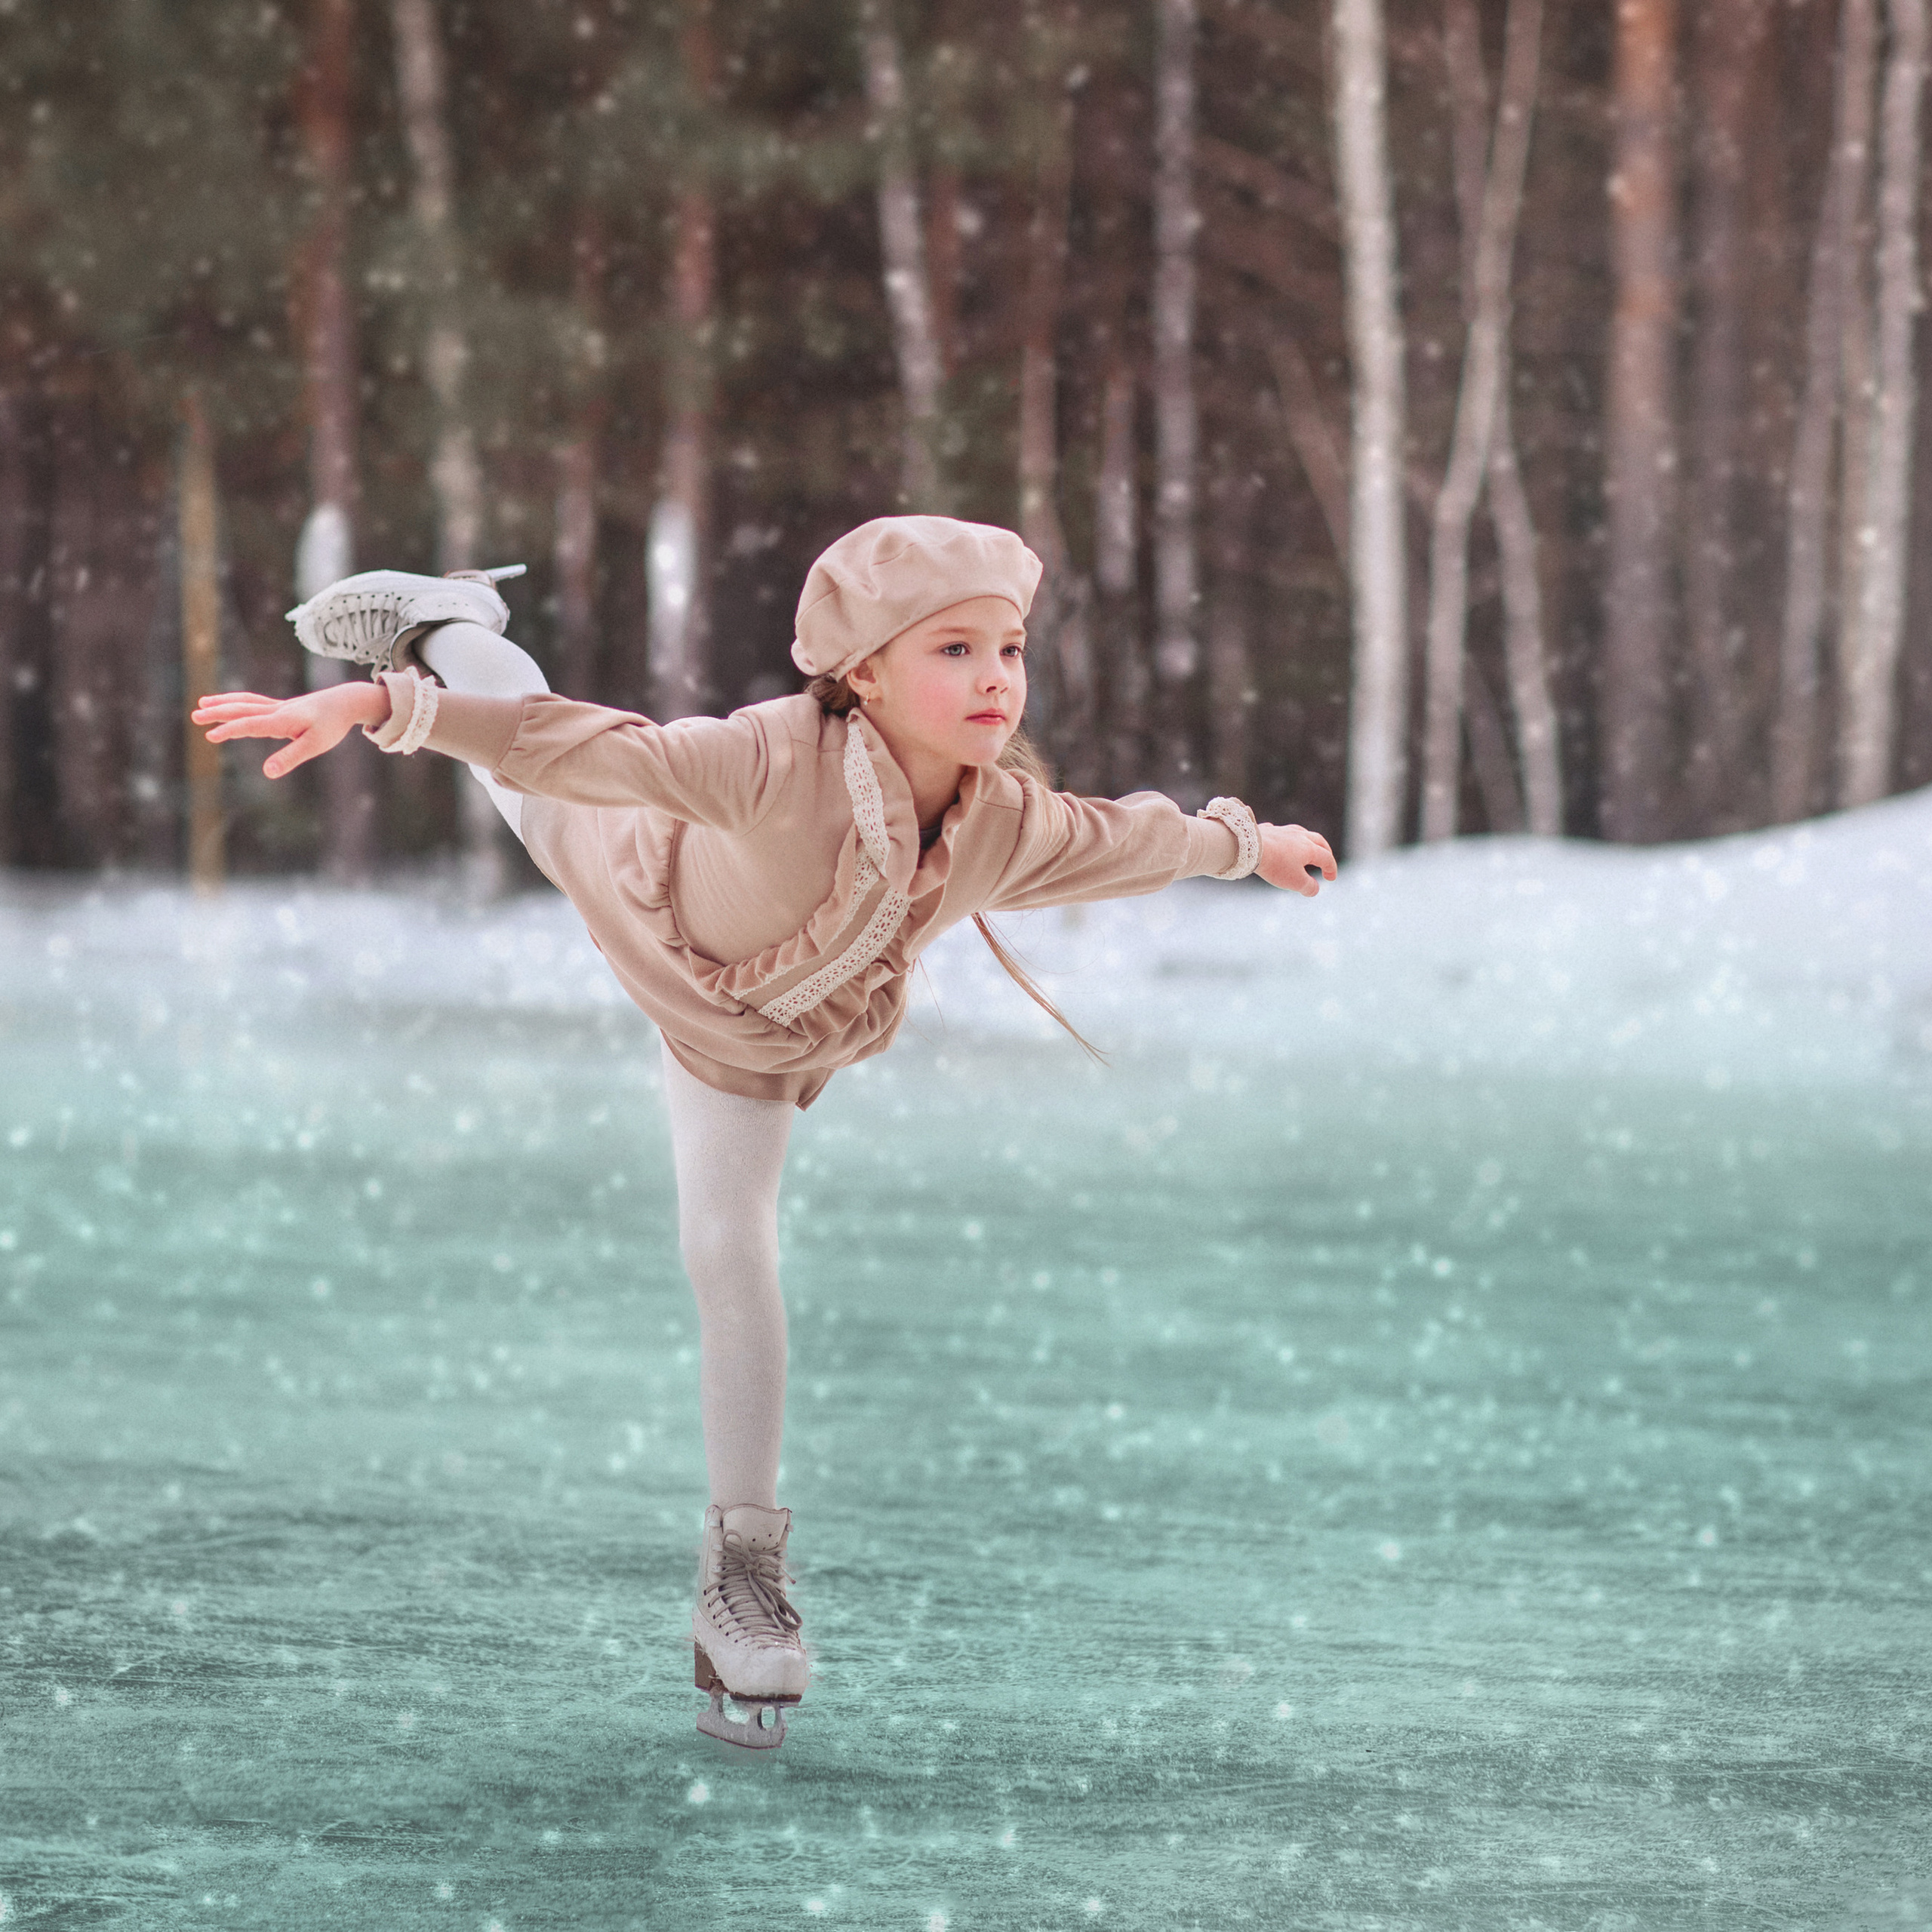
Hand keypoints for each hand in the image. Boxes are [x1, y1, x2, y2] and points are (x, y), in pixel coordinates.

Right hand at [191, 682, 390, 778]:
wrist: (346, 702)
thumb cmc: (332, 725)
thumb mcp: (314, 745)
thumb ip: (290, 758)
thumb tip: (267, 773)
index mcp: (282, 720)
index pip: (251, 725)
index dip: (230, 730)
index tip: (210, 735)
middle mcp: (277, 710)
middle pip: (242, 709)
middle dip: (218, 712)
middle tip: (195, 716)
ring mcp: (278, 707)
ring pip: (245, 702)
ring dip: (223, 703)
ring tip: (202, 703)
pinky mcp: (282, 707)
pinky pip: (253, 702)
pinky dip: (237, 702)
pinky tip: (229, 705)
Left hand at [1254, 822, 1336, 896]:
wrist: (1249, 848)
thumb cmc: (1275, 865)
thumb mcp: (1295, 882)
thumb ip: (1308, 887)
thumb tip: (1314, 889)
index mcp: (1309, 848)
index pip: (1326, 858)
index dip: (1331, 869)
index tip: (1330, 878)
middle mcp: (1299, 836)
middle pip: (1318, 840)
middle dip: (1325, 850)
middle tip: (1326, 859)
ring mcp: (1283, 831)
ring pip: (1301, 833)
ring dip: (1308, 841)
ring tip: (1307, 847)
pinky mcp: (1268, 830)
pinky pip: (1281, 832)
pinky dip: (1286, 838)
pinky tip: (1281, 841)